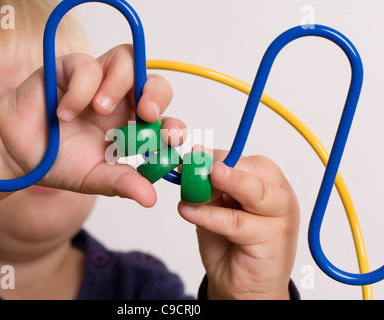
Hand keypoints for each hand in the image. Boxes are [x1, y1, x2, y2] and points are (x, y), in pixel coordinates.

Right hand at [0, 44, 183, 206]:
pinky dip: (80, 88)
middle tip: (146, 115)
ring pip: (126, 59)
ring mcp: (95, 82)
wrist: (17, 152)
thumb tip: (151, 198)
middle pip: (153, 80)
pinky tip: (65, 113)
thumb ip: (121, 184)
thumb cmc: (58, 161)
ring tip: (100, 110)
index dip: (173, 124)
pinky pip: (86, 65)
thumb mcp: (94, 178)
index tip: (171, 137)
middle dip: (157, 94)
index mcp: (130, 125)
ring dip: (119, 84)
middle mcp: (118, 100)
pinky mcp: (68, 69)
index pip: (164, 116)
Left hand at [178, 149, 299, 299]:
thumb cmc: (231, 245)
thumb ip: (209, 188)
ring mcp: (280, 218)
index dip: (216, 156)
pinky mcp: (273, 241)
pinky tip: (189, 211)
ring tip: (202, 178)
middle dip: (224, 165)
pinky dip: (210, 216)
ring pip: (255, 193)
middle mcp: (279, 196)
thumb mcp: (215, 208)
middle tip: (198, 161)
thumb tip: (192, 164)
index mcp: (267, 182)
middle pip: (255, 171)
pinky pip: (238, 223)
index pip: (245, 160)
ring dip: (227, 183)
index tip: (192, 155)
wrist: (244, 289)